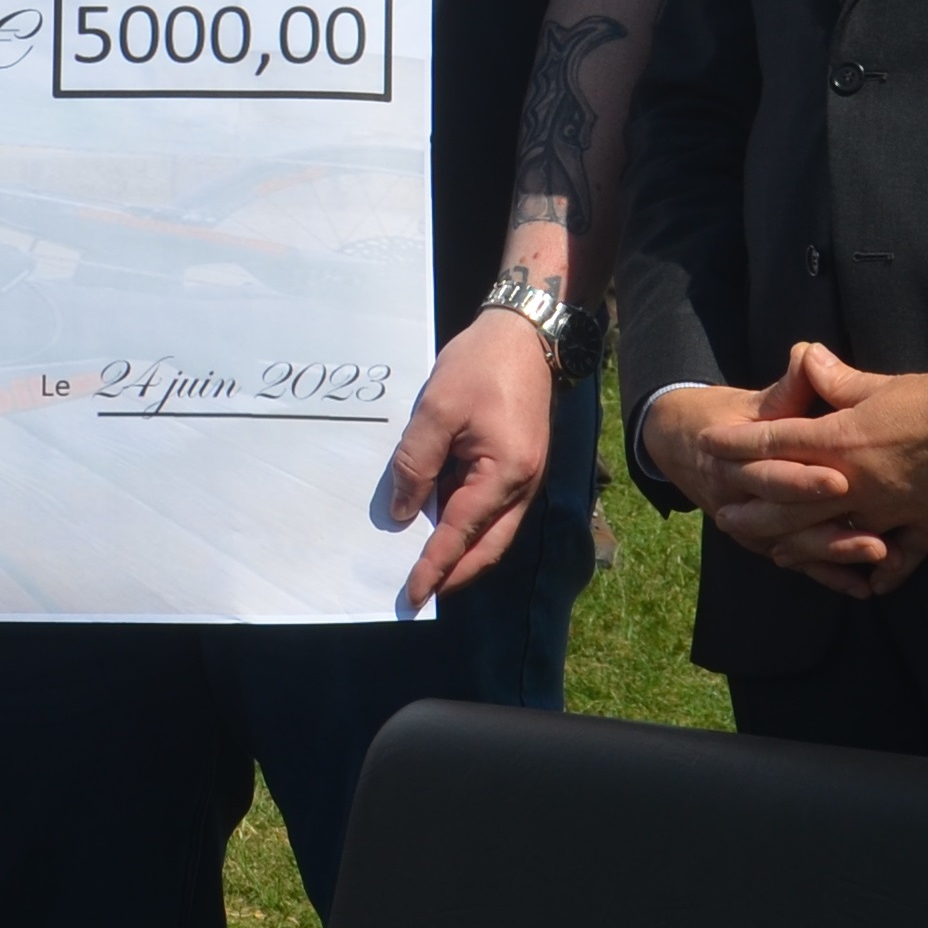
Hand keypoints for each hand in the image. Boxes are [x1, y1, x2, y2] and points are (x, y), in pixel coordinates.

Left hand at [382, 307, 554, 607]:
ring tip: (424, 565)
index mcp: (505, 475)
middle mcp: (522, 486)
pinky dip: (466, 523)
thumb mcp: (437, 410)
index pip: (461, 534)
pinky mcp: (516, 464)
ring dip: (461, 551)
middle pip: (487, 547)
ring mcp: (523, 477)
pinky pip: (491, 506)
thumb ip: (416, 464)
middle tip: (420, 592)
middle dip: (454, 573)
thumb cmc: (481, 365)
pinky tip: (437, 521)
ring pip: (492, 531)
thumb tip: (402, 513)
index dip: (434, 566)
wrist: (525, 333)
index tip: (412, 594)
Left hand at [699, 343, 927, 595]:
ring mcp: (890, 513)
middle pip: (790, 504)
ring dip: (800, 548)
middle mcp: (857, 483)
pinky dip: (882, 571)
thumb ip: (837, 380)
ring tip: (774, 553)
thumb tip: (803, 356)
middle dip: (753, 511)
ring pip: (832, 539)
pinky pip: (899, 560)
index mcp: (842, 441)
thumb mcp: (881, 384)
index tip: (708, 446)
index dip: (738, 445)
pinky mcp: (927, 530)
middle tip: (724, 515)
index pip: (775, 443)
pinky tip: (867, 583)